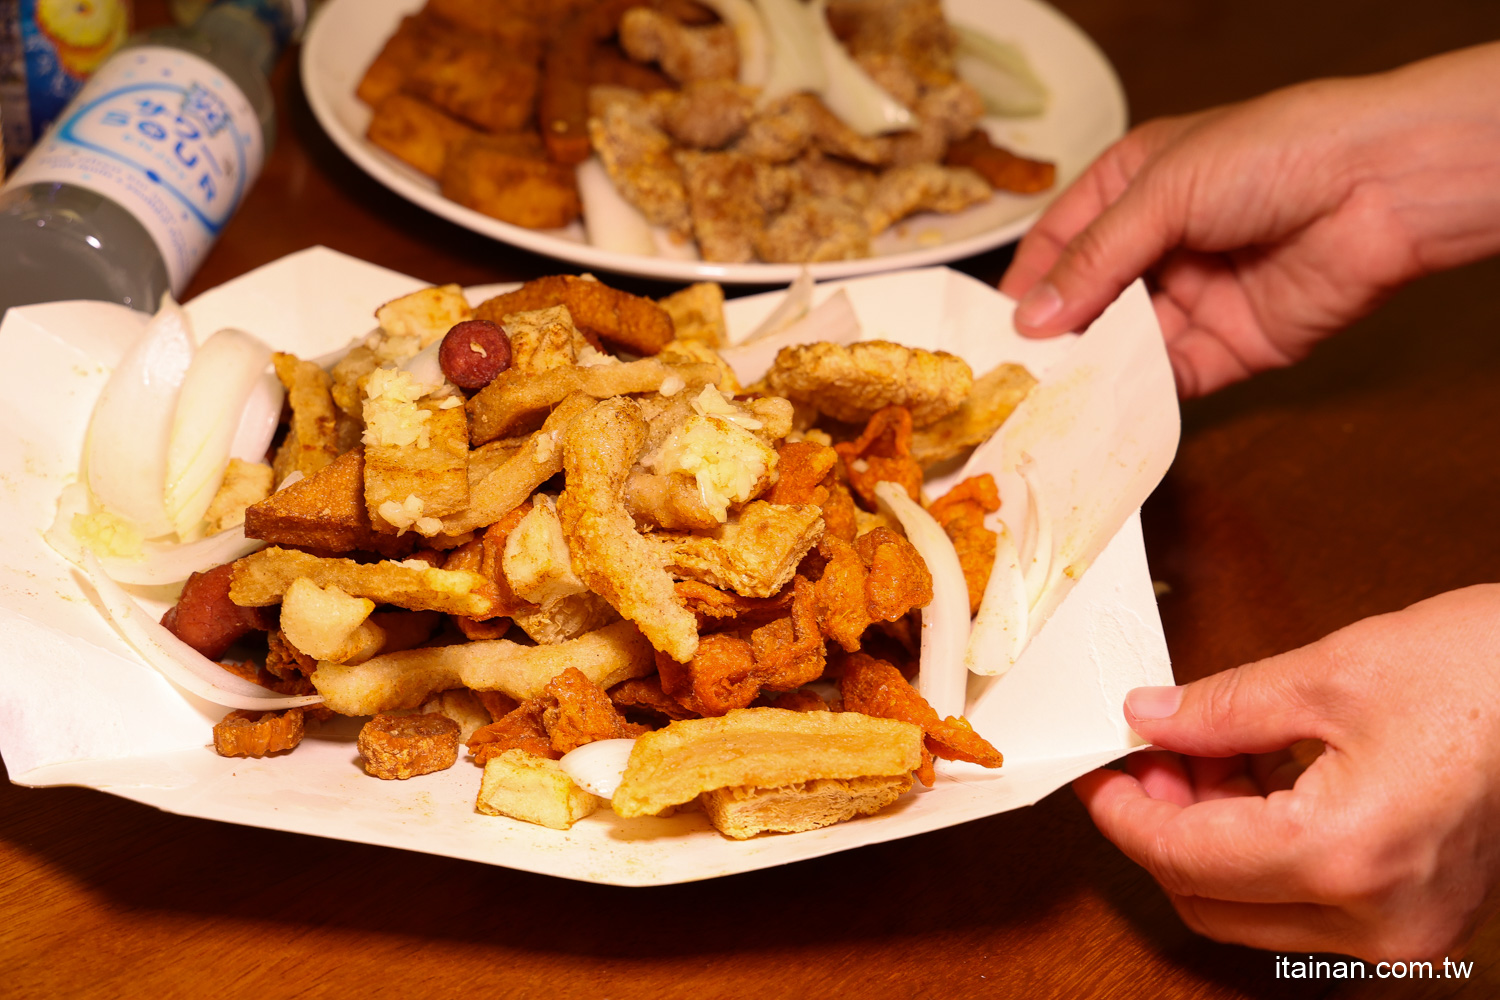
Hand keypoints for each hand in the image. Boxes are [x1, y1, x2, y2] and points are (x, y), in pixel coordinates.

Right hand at [1000, 43, 1499, 396]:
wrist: (1380, 186)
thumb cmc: (1271, 154)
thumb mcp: (1161, 192)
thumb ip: (1095, 260)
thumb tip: (1030, 318)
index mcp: (1131, 189)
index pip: (1059, 243)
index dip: (1026, 284)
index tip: (995, 330)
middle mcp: (1157, 246)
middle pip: (1087, 301)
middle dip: (1054, 337)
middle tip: (1015, 377)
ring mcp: (1192, 298)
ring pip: (1123, 344)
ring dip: (1092, 370)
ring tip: (1052, 399)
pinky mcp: (1228, 346)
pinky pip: (1170, 377)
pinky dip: (1138, 394)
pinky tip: (1105, 409)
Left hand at [1074, 585, 1499, 959]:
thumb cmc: (1485, 674)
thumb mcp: (1329, 673)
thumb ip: (1219, 709)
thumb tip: (1147, 722)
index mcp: (1347, 855)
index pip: (1186, 859)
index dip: (1125, 813)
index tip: (1098, 771)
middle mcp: (1379, 919)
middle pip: (1211, 900)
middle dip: (1163, 825)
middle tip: (1145, 753)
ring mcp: (1406, 932)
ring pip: (1253, 907)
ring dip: (1209, 836)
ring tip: (1202, 750)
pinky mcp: (1419, 919)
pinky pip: (1304, 902)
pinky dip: (1261, 847)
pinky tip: (1251, 777)